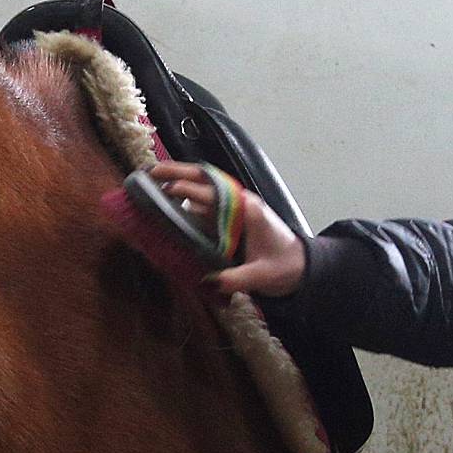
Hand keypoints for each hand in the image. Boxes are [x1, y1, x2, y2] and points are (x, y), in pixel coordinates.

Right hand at [146, 161, 306, 297]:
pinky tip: (167, 199)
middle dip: (178, 172)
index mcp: (248, 209)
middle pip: (206, 179)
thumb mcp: (261, 275)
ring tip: (153, 179)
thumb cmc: (285, 266)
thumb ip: (236, 278)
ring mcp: (232, 209)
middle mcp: (239, 203)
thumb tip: (208, 281)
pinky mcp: (227, 218)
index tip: (168, 190)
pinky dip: (184, 196)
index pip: (215, 194)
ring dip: (179, 179)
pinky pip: (203, 201)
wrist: (301, 266)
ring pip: (202, 187)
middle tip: (151, 170)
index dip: (192, 191)